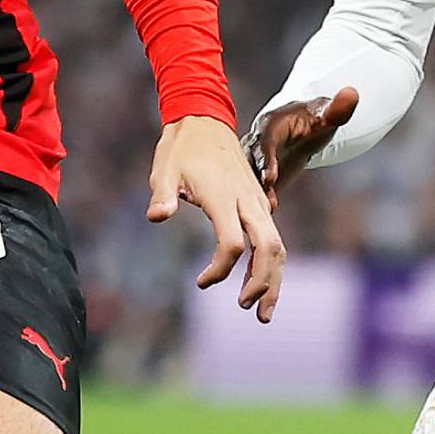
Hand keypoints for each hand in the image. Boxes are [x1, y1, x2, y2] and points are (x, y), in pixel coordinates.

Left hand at [148, 115, 287, 321]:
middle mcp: (247, 201)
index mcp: (223, 196)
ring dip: (274, 279)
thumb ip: (162, 195)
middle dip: (263, 283)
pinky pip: (274, 237)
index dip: (220, 269)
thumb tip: (156, 217)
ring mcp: (258, 201)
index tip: (202, 282)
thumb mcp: (163, 170)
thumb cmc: (180, 149)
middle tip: (248, 310)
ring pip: (277, 245)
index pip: (233, 243)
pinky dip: (273, 264)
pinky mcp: (260, 202)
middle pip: (269, 248)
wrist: (204, 121)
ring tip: (263, 312)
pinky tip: (263, 283)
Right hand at [243, 87, 358, 206]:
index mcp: (271, 126)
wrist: (302, 127)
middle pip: (252, 161)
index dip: (267, 159)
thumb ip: (337, 108)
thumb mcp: (326, 114)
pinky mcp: (261, 174)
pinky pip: (258, 186)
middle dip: (255, 178)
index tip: (270, 176)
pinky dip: (262, 198)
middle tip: (265, 195)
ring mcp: (258, 160)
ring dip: (256, 191)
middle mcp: (258, 143)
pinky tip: (271, 211)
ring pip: (251, 175)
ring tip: (269, 207)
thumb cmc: (314, 119)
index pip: (266, 142)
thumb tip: (353, 92)